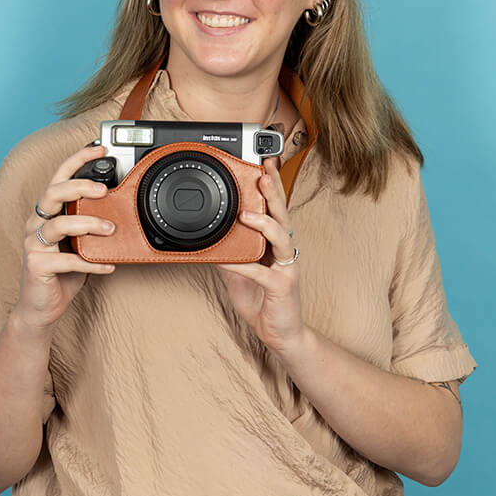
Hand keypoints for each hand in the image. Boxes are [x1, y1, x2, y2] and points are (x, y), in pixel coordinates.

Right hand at [14, 144, 116, 330]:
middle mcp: (36, 223)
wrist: (42, 306)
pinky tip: (108, 266)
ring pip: (59, 225)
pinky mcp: (36, 265)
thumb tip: (124, 207)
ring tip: (111, 230)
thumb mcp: (80, 242)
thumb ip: (92, 223)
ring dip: (88, 225)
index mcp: (47, 212)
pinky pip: (67, 261)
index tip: (99, 148)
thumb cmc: (63, 271)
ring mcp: (33, 244)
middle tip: (105, 191)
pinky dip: (91, 263)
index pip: (59, 177)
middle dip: (80, 187)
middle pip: (53, 193)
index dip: (77, 160)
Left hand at [215, 157, 304, 355]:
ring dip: (265, 223)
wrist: (280, 332)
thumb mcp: (239, 271)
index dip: (271, 185)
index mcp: (275, 242)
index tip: (263, 163)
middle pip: (283, 214)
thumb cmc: (261, 298)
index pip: (275, 207)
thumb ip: (228, 252)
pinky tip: (230, 260)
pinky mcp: (283, 287)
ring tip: (248, 213)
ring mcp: (287, 267)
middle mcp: (284, 250)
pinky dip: (246, 266)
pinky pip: (263, 274)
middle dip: (274, 191)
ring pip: (282, 238)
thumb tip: (208, 237)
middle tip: (263, 172)